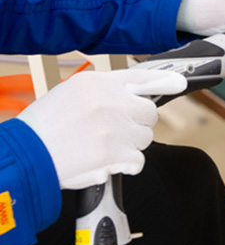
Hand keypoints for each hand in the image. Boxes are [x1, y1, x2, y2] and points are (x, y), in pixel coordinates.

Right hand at [17, 70, 186, 189]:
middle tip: (115, 133)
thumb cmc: (45, 128)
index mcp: (96, 83)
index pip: (139, 77)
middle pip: (149, 112)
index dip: (163, 81)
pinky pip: (138, 160)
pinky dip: (127, 166)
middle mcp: (109, 101)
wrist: (25, 156)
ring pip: (146, 137)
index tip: (179, 83)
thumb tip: (135, 96)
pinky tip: (107, 163)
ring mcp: (113, 126)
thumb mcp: (71, 95)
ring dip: (130, 146)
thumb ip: (104, 92)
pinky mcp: (114, 153)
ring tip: (102, 147)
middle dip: (138, 125)